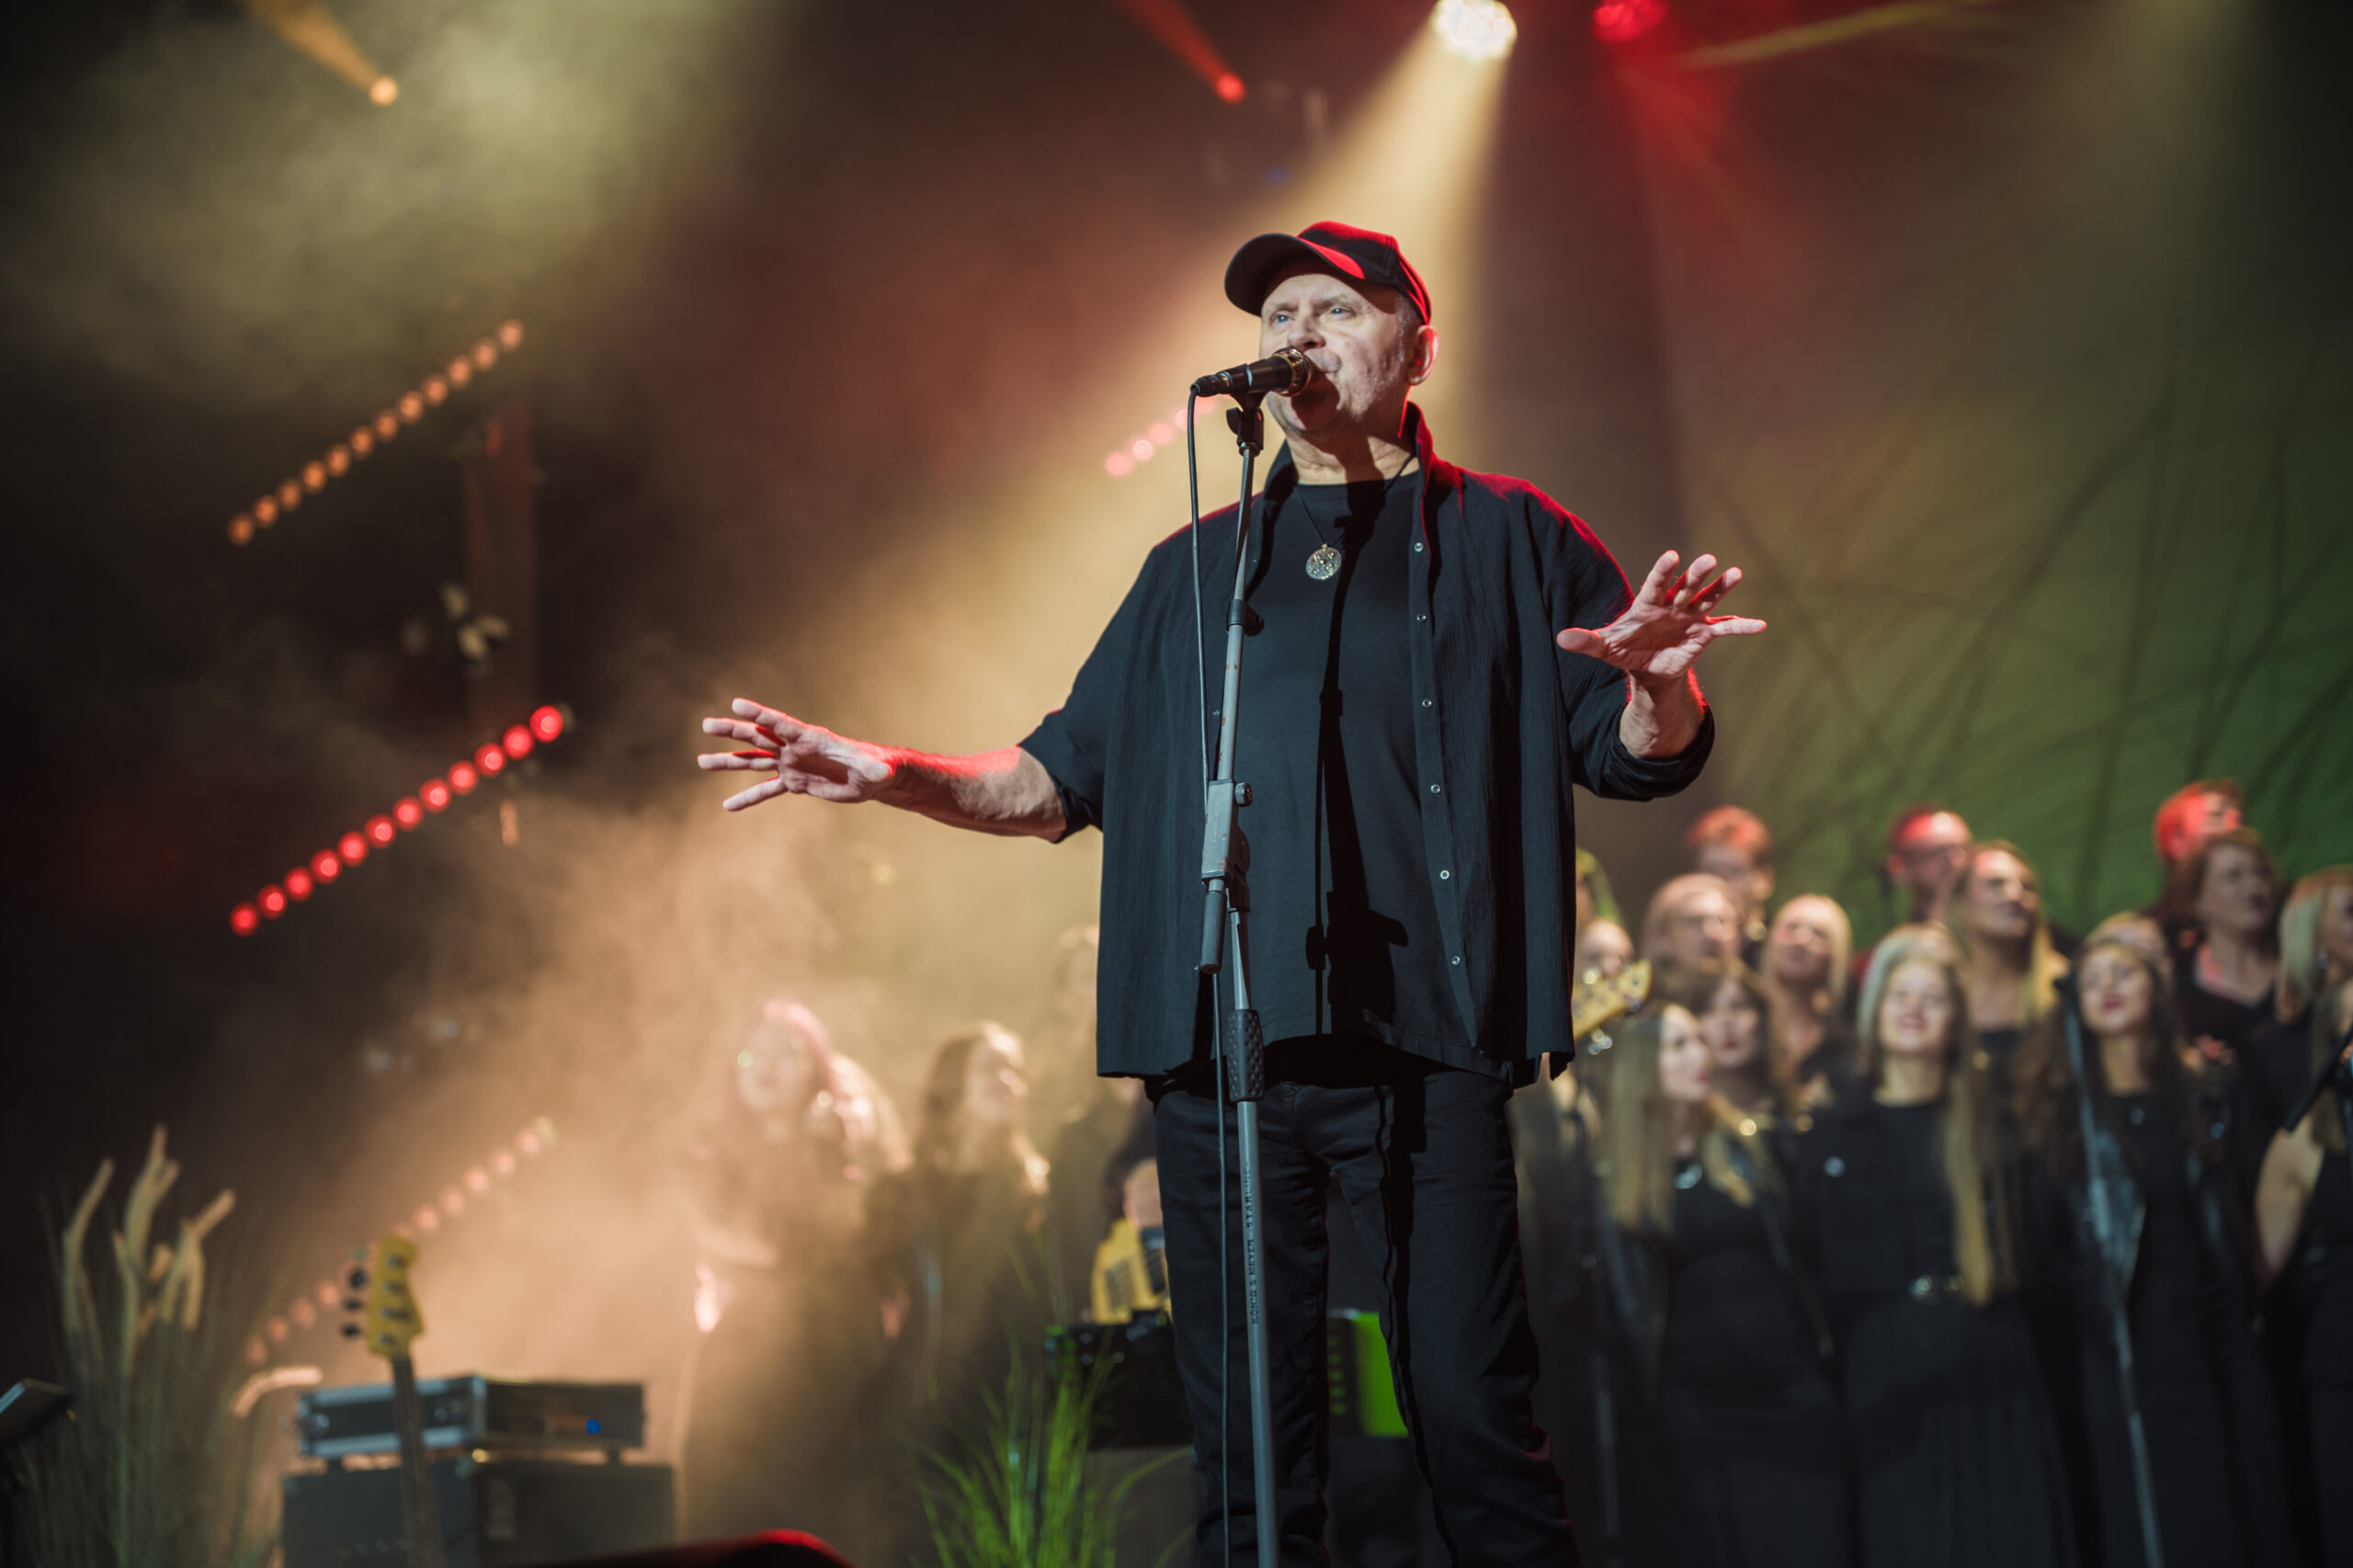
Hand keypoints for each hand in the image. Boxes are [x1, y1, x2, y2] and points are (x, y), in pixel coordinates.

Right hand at [698, 699, 892, 811]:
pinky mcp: (796, 783)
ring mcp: (792, 765)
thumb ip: (872, 769)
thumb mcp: (875, 769)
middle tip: (706, 724)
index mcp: (810, 738)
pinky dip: (748, 798)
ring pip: (754, 761)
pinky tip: (728, 805)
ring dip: (728, 761)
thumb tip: (880, 773)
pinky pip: (766, 790)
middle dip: (732, 731)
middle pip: (758, 736)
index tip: (736, 705)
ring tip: (701, 762)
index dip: (759, 714)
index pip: (780, 723)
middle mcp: (795, 749)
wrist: (873, 779)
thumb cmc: (876, 768)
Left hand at [1555, 551, 1765, 682]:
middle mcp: (1673, 605)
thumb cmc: (1625, 650)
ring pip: (1708, 599)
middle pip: (1686, 586)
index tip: (1672, 556)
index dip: (1664, 571)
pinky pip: (1726, 628)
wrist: (1648, 669)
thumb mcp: (1604, 648)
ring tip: (1736, 574)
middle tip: (1710, 559)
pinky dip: (1742, 626)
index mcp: (1648, 603)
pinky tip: (1761, 625)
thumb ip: (1586, 641)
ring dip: (1722, 588)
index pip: (1656, 583)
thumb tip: (1560, 638)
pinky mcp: (1705, 634)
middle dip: (1697, 574)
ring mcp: (1691, 617)